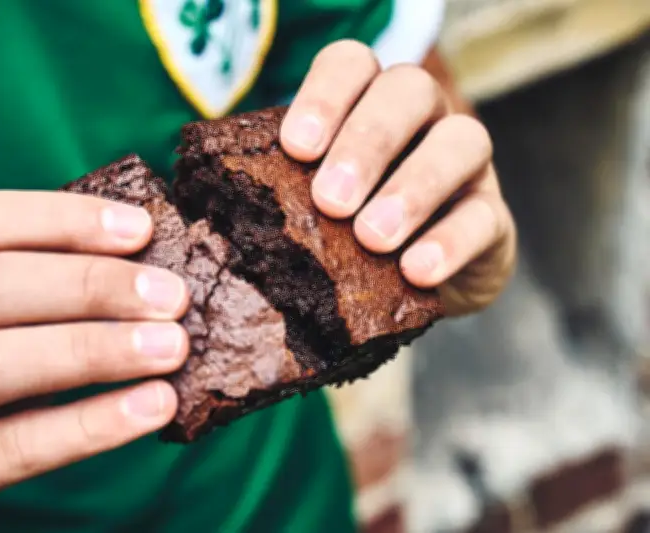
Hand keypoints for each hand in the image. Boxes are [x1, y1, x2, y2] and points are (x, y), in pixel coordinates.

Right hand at [0, 191, 188, 531]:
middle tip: (172, 295)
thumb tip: (143, 268)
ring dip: (95, 349)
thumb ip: (27, 294)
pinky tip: (151, 407)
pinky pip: (14, 447)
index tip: (141, 230)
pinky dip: (90, 425)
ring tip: (171, 347)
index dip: (62, 219)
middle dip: (90, 285)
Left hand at [280, 40, 516, 315]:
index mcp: (366, 103)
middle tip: (331, 201)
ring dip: (412, 187)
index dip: (324, 97)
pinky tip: (416, 271)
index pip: (351, 65)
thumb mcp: (304, 210)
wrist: (403, 292)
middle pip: (409, 91)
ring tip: (372, 237)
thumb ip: (276, 195)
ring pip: (463, 140)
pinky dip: (450, 242)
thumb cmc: (337, 239)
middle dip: (367, 142)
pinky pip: (485, 217)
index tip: (295, 150)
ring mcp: (465, 166)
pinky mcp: (493, 220)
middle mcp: (421, 120)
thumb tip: (215, 211)